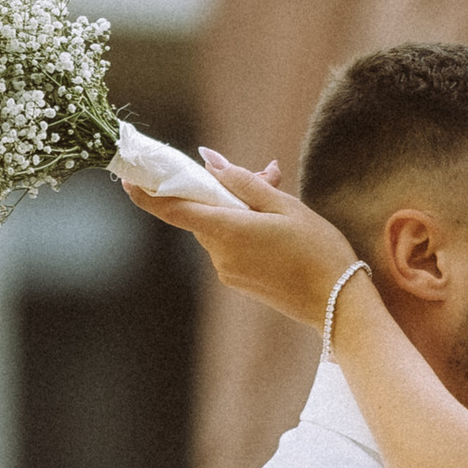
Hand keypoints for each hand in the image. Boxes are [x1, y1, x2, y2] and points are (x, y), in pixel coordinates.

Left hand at [116, 145, 357, 332]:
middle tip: (267, 175)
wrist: (338, 305)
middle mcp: (220, 255)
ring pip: (219, 228)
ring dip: (240, 210)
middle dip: (223, 191)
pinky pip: (231, 246)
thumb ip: (243, 182)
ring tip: (281, 200)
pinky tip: (278, 228)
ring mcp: (228, 272)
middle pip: (203, 213)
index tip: (129, 177)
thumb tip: (210, 162)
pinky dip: (245, 230)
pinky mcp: (239, 282)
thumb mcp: (285, 206)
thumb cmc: (318, 251)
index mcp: (229, 232)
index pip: (174, 210)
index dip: (147, 193)